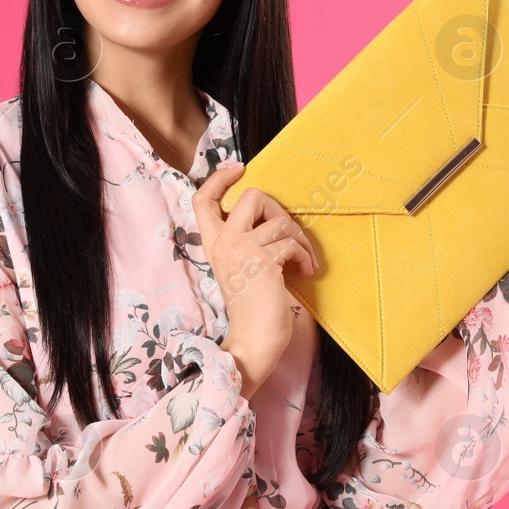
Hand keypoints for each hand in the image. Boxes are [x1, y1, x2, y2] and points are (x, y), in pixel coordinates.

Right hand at [192, 163, 317, 399]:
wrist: (254, 340)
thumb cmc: (254, 307)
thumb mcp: (241, 268)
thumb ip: (244, 240)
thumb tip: (271, 214)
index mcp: (213, 244)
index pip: (202, 199)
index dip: (219, 178)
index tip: (239, 169)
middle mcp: (222, 243)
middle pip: (251, 196)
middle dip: (278, 209)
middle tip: (288, 234)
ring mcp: (240, 250)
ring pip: (280, 220)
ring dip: (300, 239)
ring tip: (303, 261)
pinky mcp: (261, 261)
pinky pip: (292, 242)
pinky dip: (305, 256)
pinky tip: (305, 272)